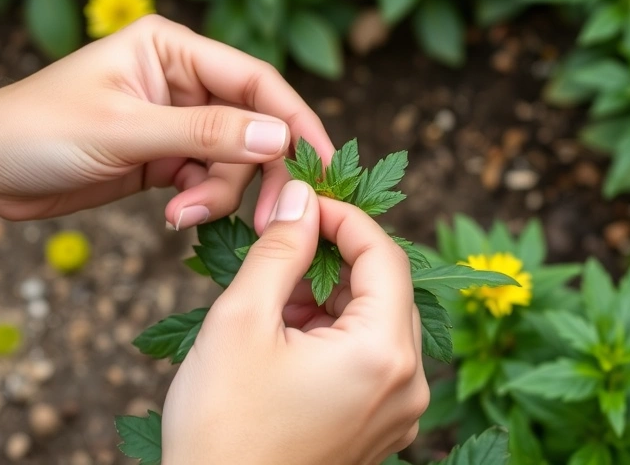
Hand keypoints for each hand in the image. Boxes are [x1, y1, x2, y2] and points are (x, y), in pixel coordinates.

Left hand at [0, 15, 333, 230]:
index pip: (254, 80)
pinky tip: (174, 219)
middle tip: (263, 217)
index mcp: (171, 49)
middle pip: (251, 126)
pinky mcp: (163, 159)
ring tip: (181, 218)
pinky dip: (199, 205)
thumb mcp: (126, 129)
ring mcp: (173, 122)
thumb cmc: (37, 130)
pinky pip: (207, 183)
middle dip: (253, 172)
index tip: (322, 164)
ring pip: (231, 162)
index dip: (294, 120)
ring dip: (217, 196)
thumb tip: (281, 137)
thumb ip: (206, 133)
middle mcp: (179, 80)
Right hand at [161, 181, 428, 464]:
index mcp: (384, 355)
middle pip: (386, 289)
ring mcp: (398, 414)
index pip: (385, 255)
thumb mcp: (242, 321)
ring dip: (330, 300)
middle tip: (279, 251)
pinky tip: (284, 340)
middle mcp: (408, 386)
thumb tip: (302, 198)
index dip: (344, 217)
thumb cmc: (221, 425)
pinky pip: (370, 362)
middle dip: (334, 261)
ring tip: (271, 305)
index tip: (302, 202)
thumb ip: (280, 249)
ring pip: (376, 324)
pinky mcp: (379, 431)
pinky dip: (334, 337)